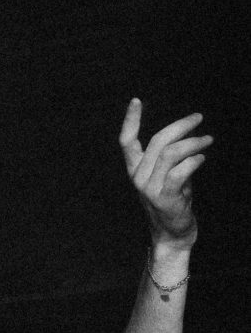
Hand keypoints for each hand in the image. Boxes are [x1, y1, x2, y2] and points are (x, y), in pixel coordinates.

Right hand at [120, 99, 211, 248]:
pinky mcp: (165, 197)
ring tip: (207, 140)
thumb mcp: (166, 174)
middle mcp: (138, 177)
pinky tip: (202, 158)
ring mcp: (150, 188)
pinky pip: (181, 171)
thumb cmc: (173, 198)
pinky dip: (194, 161)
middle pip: (158, 141)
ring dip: (193, 143)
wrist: (172, 231)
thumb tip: (185, 130)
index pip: (126, 141)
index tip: (136, 101)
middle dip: (181, 125)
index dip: (130, 120)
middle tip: (198, 118)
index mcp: (135, 169)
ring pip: (171, 153)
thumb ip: (169, 155)